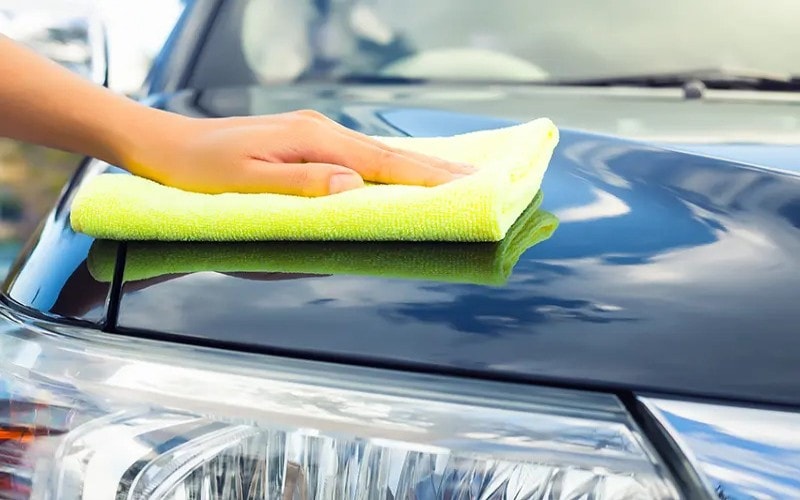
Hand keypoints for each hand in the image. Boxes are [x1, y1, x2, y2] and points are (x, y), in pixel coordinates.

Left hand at [131, 110, 473, 195]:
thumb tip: (351, 185)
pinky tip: (401, 168)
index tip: (463, 184)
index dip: (422, 176)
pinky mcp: (305, 140)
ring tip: (455, 175)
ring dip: (416, 164)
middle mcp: (318, 130)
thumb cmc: (199, 170)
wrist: (165, 144)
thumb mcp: (243, 181)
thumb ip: (299, 183)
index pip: (379, 161)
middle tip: (478, 177)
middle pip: (387, 152)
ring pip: (376, 152)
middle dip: (434, 167)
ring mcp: (313, 133)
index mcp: (310, 139)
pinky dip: (388, 163)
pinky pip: (359, 153)